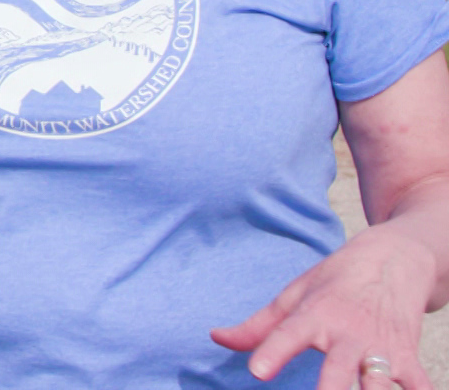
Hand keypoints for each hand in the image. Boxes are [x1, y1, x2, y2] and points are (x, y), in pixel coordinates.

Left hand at [211, 224, 436, 389]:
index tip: (257, 372)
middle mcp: (348, 333)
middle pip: (338, 367)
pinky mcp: (408, 355)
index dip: (272, 353)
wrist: (394, 259)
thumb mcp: (294, 296)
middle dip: (330, 389)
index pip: (289, 335)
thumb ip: (257, 325)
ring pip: (378, 380)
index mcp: (315, 315)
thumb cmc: (335, 281)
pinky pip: (418, 384)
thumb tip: (216, 338)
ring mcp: (381, 346)